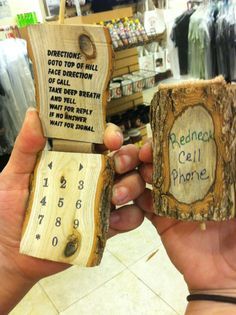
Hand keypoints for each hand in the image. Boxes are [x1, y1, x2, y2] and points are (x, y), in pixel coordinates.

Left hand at [0, 108, 143, 313]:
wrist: (12, 254)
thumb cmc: (9, 211)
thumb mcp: (13, 175)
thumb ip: (26, 147)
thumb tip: (35, 115)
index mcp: (73, 160)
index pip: (99, 140)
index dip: (111, 135)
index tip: (112, 139)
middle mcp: (91, 177)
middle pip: (123, 159)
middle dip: (128, 158)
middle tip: (117, 165)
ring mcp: (99, 201)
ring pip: (132, 185)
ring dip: (132, 186)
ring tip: (115, 197)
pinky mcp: (104, 225)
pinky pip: (130, 217)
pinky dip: (129, 217)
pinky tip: (113, 221)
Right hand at [136, 141, 235, 293]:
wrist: (227, 276)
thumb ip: (231, 176)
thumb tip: (227, 143)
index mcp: (209, 178)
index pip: (188, 152)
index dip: (174, 142)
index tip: (162, 136)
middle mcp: (188, 186)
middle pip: (165, 163)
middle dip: (151, 154)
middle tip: (142, 153)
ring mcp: (173, 202)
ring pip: (151, 180)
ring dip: (140, 173)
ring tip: (136, 172)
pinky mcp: (161, 220)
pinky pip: (144, 206)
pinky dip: (135, 198)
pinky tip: (130, 192)